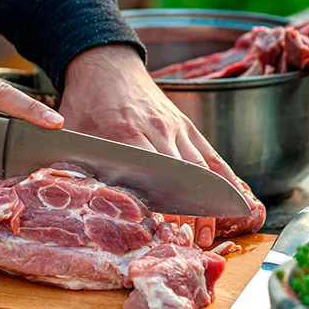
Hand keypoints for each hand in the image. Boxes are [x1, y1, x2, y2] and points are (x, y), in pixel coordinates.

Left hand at [58, 45, 263, 246]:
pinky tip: (234, 203)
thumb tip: (78, 200)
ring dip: (207, 204)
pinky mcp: (187, 126)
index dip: (161, 205)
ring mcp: (176, 128)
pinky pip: (212, 156)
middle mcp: (157, 130)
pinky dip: (225, 181)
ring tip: (208, 234)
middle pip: (182, 177)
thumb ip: (79, 164)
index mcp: (126, 133)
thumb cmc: (86, 102)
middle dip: (189, 213)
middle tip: (191, 244)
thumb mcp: (74, 132)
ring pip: (201, 170)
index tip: (165, 231)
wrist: (105, 64)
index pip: (151, 176)